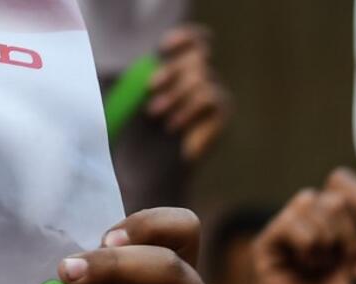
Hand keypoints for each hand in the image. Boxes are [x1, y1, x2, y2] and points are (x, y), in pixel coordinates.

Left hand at [148, 25, 230, 161]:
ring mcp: (216, 94)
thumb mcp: (132, 102)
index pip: (197, 40)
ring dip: (175, 93)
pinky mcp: (223, 112)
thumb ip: (138, 77)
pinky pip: (210, 96)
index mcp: (182, 70)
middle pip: (199, 54)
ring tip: (156, 113)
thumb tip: (146, 58)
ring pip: (202, 76)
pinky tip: (174, 125)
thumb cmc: (138, 137)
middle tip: (150, 88)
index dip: (185, 37)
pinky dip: (188, 108)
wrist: (154, 173)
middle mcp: (202, 78)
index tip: (163, 48)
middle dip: (171, 69)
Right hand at [241, 169, 355, 283]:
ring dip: (330, 238)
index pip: (341, 181)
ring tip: (328, 269)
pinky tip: (309, 268)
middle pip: (333, 194)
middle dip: (352, 230)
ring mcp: (287, 231)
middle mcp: (310, 222)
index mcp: (334, 221)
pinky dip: (307, 243)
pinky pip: (289, 222)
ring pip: (311, 202)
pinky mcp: (268, 244)